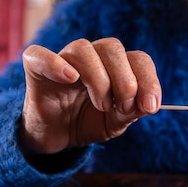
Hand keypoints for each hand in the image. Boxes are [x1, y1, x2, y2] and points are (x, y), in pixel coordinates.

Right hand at [20, 38, 160, 153]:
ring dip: (98, 79)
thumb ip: (133, 111)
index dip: (148, 80)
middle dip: (125, 80)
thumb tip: (149, 104)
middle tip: (124, 107)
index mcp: (115, 66)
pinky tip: (70, 78)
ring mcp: (63, 60)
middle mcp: (92, 57)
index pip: (138, 59)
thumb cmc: (89, 122)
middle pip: (112, 48)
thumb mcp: (116, 122)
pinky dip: (54, 63)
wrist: (58, 138)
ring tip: (102, 105)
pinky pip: (39, 55)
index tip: (150, 106)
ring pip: (83, 49)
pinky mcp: (36, 69)